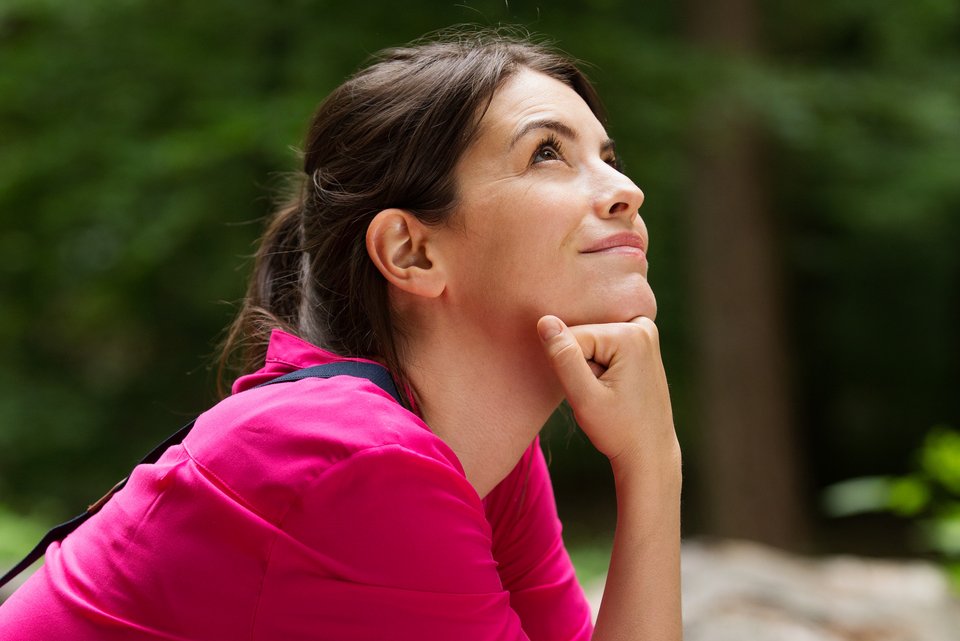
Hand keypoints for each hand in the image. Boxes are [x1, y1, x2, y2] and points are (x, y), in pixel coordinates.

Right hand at [537, 315, 677, 468]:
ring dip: (590, 366)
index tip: (594, 393)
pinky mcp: (641, 341)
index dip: (571, 369)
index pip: (571, 337)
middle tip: (602, 394)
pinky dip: (600, 363)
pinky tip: (615, 384)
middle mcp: (641, 326)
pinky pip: (603, 343)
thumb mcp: (585, 399)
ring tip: (609, 391)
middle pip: (582, 335)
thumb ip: (564, 358)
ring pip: (590, 340)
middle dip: (582, 365)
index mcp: (630, 334)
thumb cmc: (618, 431)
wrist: (649, 452)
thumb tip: (545, 321)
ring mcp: (644, 332)